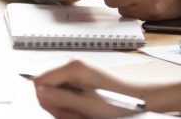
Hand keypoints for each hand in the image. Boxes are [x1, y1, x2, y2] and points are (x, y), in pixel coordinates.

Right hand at [34, 58, 157, 118]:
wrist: (141, 99)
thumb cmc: (119, 101)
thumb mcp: (87, 105)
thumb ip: (60, 98)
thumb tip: (39, 93)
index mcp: (72, 67)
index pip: (39, 81)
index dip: (47, 100)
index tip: (63, 111)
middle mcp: (72, 66)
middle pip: (47, 90)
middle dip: (59, 107)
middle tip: (77, 115)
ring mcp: (76, 74)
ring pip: (56, 96)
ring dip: (67, 110)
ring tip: (85, 114)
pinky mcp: (81, 81)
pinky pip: (66, 97)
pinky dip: (73, 108)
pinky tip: (86, 111)